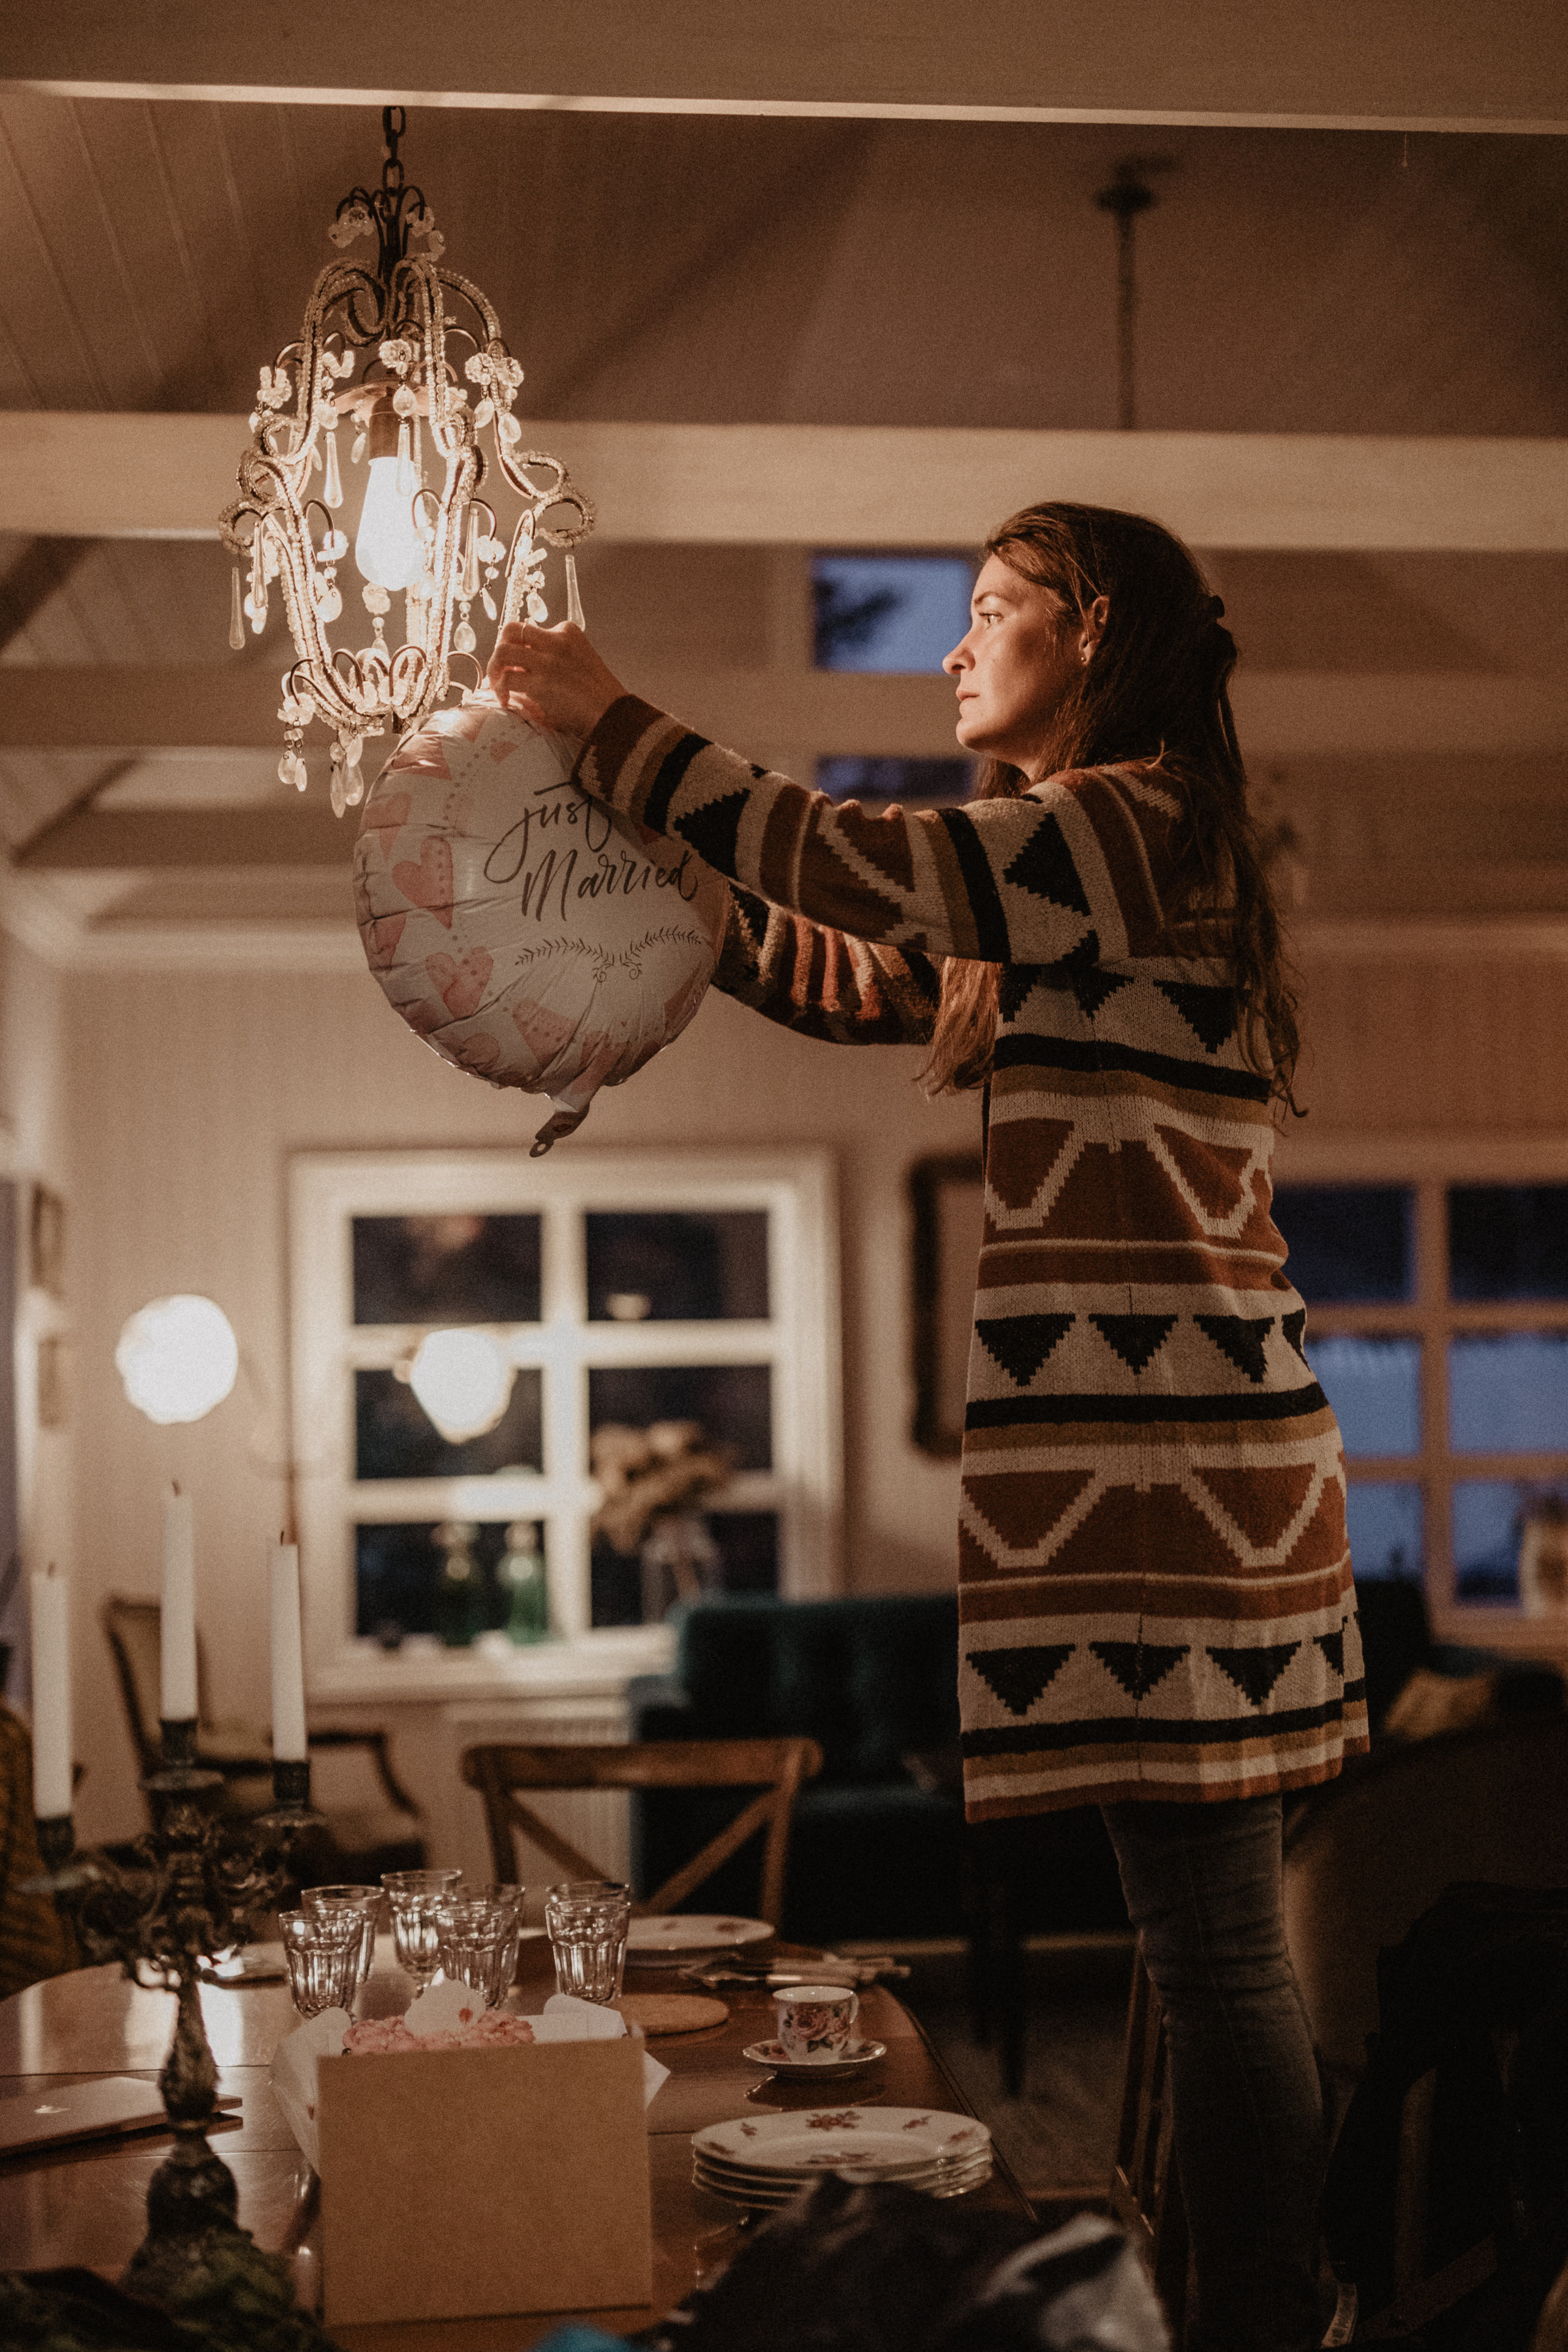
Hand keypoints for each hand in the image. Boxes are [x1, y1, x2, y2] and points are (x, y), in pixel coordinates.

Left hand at [486, 621, 626, 739]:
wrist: (614, 715)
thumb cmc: (598, 697)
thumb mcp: (580, 662)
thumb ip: (556, 657)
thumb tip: (524, 667)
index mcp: (568, 632)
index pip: (530, 629)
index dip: (519, 648)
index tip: (519, 666)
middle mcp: (556, 641)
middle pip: (510, 631)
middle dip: (500, 650)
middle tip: (501, 670)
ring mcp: (548, 660)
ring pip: (503, 651)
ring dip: (494, 669)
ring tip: (498, 686)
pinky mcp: (541, 682)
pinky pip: (507, 678)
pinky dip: (500, 689)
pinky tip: (505, 701)